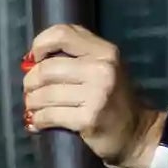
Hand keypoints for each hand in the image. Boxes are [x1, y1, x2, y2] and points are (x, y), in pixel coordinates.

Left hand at [21, 24, 153, 167]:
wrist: (137, 133)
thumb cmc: (115, 98)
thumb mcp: (105, 67)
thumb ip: (77, 54)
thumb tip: (34, 57)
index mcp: (105, 51)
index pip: (62, 34)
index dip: (40, 44)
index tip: (34, 58)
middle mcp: (101, 69)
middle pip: (47, 68)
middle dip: (30, 81)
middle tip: (30, 90)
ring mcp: (96, 95)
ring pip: (45, 94)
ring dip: (32, 102)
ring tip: (33, 106)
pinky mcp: (88, 119)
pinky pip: (50, 115)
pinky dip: (38, 119)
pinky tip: (37, 122)